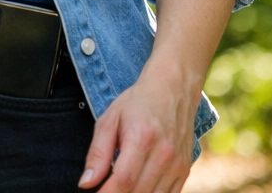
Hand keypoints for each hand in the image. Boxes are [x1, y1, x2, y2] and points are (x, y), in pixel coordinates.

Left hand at [77, 67, 196, 192]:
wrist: (173, 89)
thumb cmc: (138, 102)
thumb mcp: (109, 120)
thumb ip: (97, 153)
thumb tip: (86, 183)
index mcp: (142, 139)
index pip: (123, 180)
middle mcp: (164, 154)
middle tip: (104, 189)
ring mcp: (177, 165)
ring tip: (119, 188)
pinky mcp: (185, 170)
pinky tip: (138, 187)